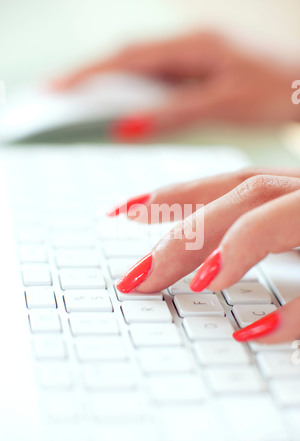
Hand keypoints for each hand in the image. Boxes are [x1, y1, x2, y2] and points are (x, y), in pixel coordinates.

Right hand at [51, 32, 299, 139]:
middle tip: (57, 97)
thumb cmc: (277, 88)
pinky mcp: (197, 71)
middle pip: (128, 60)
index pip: (128, 57)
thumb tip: (128, 126)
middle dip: (91, 78)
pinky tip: (122, 108)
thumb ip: (173, 112)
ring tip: (79, 105)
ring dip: (111, 87)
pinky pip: (157, 81)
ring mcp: (192, 57)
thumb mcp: (223, 103)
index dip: (89, 73)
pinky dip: (135, 96)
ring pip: (141, 70)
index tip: (59, 88)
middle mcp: (188, 45)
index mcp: (193, 44)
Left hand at [108, 166, 299, 343]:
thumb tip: (212, 260)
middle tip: (138, 274)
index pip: (234, 184)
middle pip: (244, 195)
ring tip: (194, 286)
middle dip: (186, 233)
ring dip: (231, 247)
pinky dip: (290, 312)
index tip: (127, 212)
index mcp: (298, 191)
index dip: (178, 195)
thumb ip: (271, 232)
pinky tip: (255, 332)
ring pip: (273, 217)